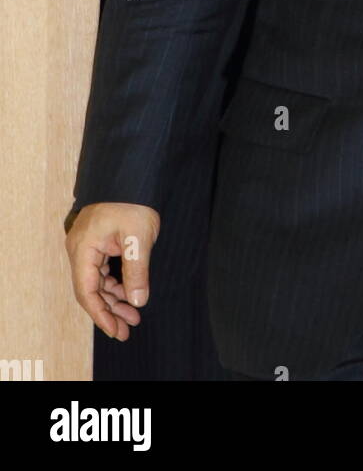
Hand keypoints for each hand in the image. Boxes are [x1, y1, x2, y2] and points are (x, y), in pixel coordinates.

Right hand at [65, 203, 159, 339]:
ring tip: (134, 315)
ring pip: (97, 281)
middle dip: (110, 310)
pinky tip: (130, 294)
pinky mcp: (98, 241)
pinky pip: (102, 270)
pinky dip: (116, 283)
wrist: (133, 174)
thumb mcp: (139, 237)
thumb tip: (137, 301)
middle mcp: (80, 249)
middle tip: (128, 328)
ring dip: (114, 298)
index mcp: (83, 248)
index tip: (116, 330)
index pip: (87, 291)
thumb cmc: (134, 200)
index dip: (101, 314)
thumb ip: (136, 270)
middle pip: (91, 289)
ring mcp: (88, 245)